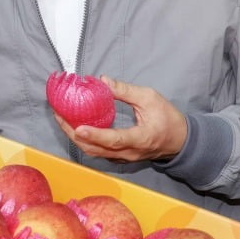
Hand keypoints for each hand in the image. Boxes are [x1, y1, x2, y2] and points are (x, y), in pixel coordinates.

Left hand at [54, 77, 188, 161]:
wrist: (180, 140)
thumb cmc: (168, 118)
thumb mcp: (150, 98)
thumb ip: (125, 91)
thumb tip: (102, 81)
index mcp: (140, 138)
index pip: (114, 140)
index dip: (95, 135)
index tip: (78, 127)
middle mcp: (129, 152)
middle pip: (96, 149)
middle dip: (74, 134)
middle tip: (59, 116)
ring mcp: (123, 157)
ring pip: (94, 152)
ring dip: (76, 138)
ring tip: (62, 120)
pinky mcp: (120, 157)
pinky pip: (98, 151)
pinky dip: (84, 141)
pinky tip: (75, 127)